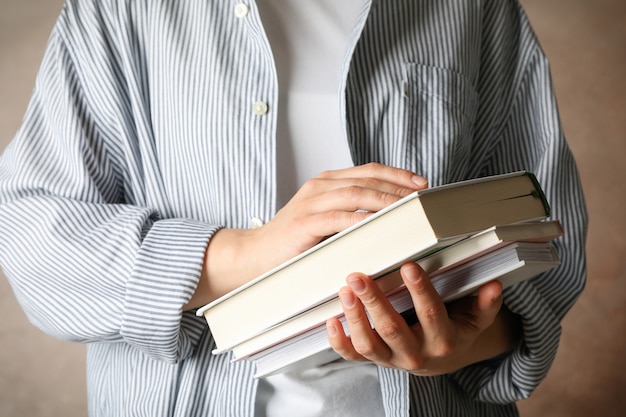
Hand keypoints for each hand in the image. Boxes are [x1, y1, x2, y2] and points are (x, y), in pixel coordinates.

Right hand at [185, 163, 427, 308]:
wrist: (255, 255)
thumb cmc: (294, 241)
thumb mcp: (325, 220)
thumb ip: (350, 213)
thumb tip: (388, 219)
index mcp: (327, 182)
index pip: (369, 170)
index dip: (397, 174)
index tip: (421, 184)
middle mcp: (320, 187)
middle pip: (367, 179)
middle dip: (398, 187)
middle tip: (422, 198)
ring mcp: (311, 203)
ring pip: (356, 194)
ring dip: (385, 200)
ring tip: (408, 209)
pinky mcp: (304, 223)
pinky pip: (338, 218)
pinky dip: (361, 219)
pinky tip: (378, 225)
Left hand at [326, 263, 518, 375]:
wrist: (440, 360)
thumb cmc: (455, 328)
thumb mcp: (475, 319)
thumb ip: (484, 304)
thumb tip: (495, 286)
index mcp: (443, 340)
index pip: (431, 314)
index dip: (420, 291)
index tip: (407, 266)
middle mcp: (416, 354)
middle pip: (392, 329)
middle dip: (375, 302)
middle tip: (359, 276)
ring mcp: (391, 360)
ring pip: (369, 344)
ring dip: (355, 317)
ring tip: (344, 290)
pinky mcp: (374, 361)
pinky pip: (353, 357)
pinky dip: (338, 342)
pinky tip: (331, 321)